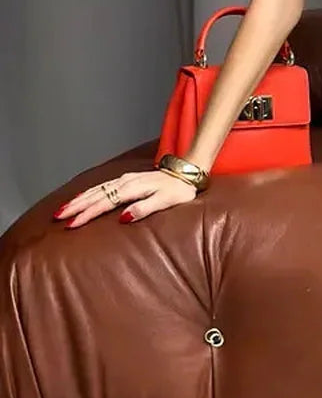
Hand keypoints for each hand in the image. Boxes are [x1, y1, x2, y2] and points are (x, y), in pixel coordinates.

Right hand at [53, 170, 198, 227]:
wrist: (187, 173)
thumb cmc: (179, 190)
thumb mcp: (167, 201)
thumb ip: (145, 208)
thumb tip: (123, 217)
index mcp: (133, 189)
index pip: (104, 203)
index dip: (87, 214)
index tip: (73, 224)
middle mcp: (125, 182)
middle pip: (95, 195)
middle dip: (75, 206)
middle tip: (58, 217)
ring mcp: (124, 179)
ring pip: (96, 189)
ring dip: (78, 199)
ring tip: (63, 209)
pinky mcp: (126, 179)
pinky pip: (102, 185)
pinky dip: (89, 192)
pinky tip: (81, 197)